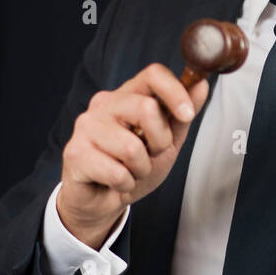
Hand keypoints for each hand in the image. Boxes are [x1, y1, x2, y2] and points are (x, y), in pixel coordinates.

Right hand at [58, 63, 209, 248]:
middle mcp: (104, 104)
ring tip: (130, 171)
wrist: (103, 200)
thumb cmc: (133, 166)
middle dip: (159, 142)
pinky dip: (125, 184)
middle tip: (150, 154)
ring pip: (131, 147)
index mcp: (127, 95)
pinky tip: (115, 182)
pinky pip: (116, 172)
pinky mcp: (74, 153)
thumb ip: (182, 116)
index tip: (187, 114)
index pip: (153, 74)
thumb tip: (201, 85)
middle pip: (146, 108)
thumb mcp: (167, 141)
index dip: (175, 92)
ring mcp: (86, 127)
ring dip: (141, 168)